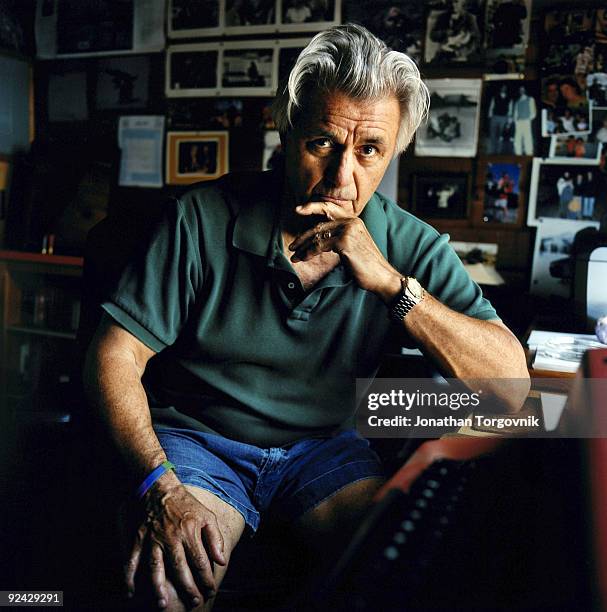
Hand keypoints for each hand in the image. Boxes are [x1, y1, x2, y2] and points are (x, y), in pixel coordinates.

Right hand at [125, 478, 225, 608]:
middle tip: (194, 603)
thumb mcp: (206, 515)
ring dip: (158, 587)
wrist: (159, 487)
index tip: (210, 591)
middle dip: (187, 587)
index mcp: (189, 531)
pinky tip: (130, 593)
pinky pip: (132, 560)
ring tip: (163, 604)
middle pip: (180, 567)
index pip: (200, 561)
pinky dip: (129, 577)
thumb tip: (221, 561)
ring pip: (155, 567)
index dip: (206, 578)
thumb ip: (215, 538)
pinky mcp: (138, 538)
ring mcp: (152, 538)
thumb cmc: (186, 504)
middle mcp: (171, 537)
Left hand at [288, 200, 401, 303]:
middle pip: (319, 226)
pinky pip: (319, 246)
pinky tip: (303, 258)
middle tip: (292, 246)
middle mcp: (351, 222)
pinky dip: (309, 253)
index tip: (298, 209)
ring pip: (317, 237)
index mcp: (354, 220)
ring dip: (303, 247)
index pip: (329, 209)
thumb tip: (319, 240)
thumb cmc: (367, 265)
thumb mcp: (354, 246)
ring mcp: (348, 230)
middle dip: (303, 237)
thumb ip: (340, 237)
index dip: (312, 207)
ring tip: (295, 256)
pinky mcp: (344, 242)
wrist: (381, 276)